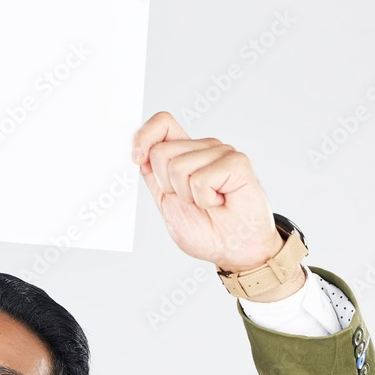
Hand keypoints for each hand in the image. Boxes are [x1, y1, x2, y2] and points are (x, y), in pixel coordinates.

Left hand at [131, 111, 282, 273]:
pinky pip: (201, 179)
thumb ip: (153, 175)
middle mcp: (203, 148)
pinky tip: (220, 201)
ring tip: (208, 202)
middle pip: (161, 151)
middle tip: (191, 201)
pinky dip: (206, 199)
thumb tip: (139, 151)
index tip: (137, 158)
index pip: (162, 124)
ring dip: (188, 196)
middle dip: (167, 186)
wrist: (233, 250)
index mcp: (185, 154)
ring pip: (178, 167)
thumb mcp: (166, 201)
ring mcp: (221, 153)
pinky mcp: (237, 163)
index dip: (144, 136)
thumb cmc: (206, 229)